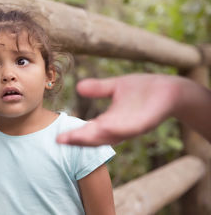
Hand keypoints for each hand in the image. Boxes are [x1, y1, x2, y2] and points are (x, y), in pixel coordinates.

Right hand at [57, 74, 184, 145]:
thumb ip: (98, 89)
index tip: (57, 137)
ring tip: (73, 138)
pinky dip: (114, 130)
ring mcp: (131, 127)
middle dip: (78, 140)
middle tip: (60, 140)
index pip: (89, 131)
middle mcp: (119, 128)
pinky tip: (101, 127)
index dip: (74, 135)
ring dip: (91, 138)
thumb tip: (78, 87)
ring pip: (108, 136)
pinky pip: (128, 129)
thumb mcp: (115, 87)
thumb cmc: (143, 89)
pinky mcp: (144, 123)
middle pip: (95, 137)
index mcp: (110, 121)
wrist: (170, 89)